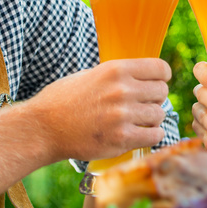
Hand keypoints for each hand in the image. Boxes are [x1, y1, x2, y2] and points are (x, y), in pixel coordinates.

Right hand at [32, 58, 170, 161]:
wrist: (44, 127)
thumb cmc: (65, 99)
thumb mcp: (92, 74)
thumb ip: (120, 75)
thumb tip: (146, 77)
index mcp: (116, 70)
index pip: (160, 69)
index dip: (161, 77)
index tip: (156, 83)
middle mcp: (122, 90)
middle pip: (162, 92)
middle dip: (155, 99)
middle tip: (142, 105)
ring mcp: (122, 115)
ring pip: (160, 115)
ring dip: (152, 119)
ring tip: (137, 121)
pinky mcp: (121, 138)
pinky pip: (155, 136)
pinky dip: (151, 136)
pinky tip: (139, 134)